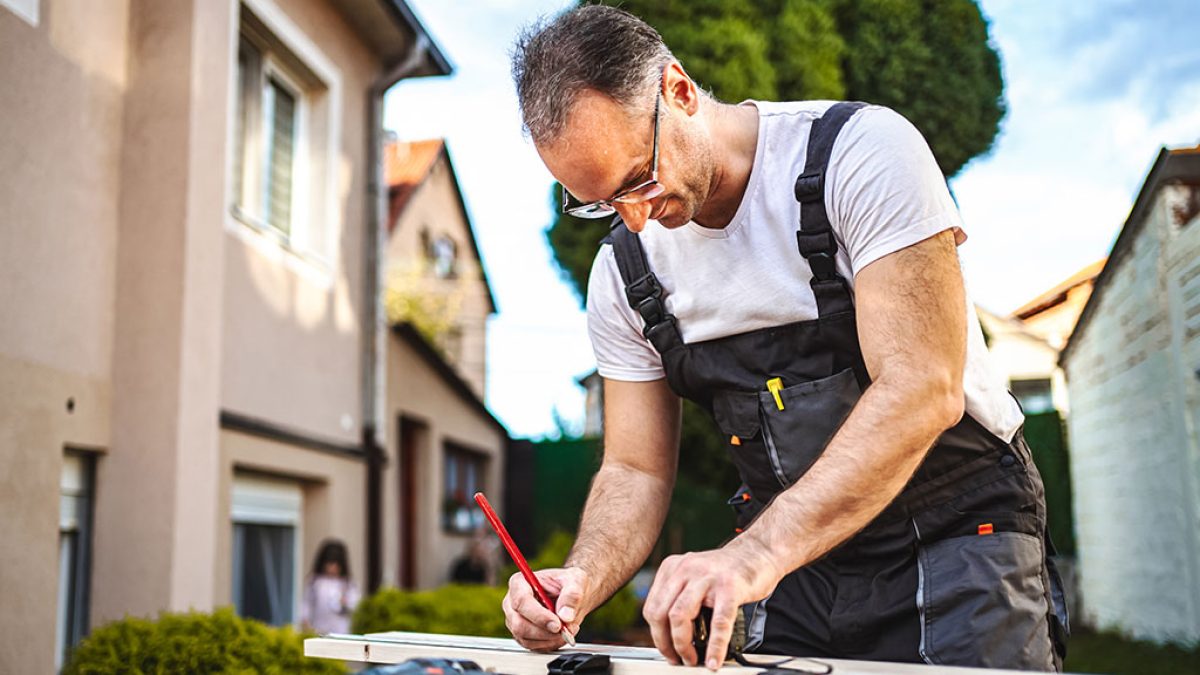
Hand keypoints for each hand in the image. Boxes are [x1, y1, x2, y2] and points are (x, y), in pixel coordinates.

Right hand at [502, 567, 588, 650]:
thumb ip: (572, 596)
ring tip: (567, 629)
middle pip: (519, 623)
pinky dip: (549, 644)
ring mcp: (515, 619)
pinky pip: (531, 646)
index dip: (539, 615)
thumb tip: (565, 616)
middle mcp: (512, 601)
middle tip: (565, 630)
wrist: (572, 595)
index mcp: (520, 582)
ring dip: (549, 639)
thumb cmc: (569, 582)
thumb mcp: (576, 581)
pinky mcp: (522, 634)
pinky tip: (560, 635)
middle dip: (544, 631)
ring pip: (525, 638)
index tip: (557, 624)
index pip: (521, 601)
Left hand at [643, 548, 779, 669]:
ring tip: (692, 659)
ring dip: (682, 645)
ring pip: (680, 616)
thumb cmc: (727, 571)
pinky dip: (714, 646)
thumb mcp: (694, 577)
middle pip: (660, 612)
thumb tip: (672, 636)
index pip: (652, 607)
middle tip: (676, 658)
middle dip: (665, 643)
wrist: (758, 552)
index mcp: (672, 568)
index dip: (656, 634)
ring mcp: (707, 577)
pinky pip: (718, 622)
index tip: (666, 649)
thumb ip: (681, 599)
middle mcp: (686, 569)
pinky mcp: (730, 587)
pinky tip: (713, 660)